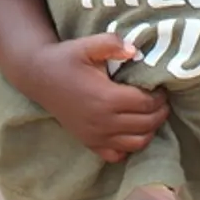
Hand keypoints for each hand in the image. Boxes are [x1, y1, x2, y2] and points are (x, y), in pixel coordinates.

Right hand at [18, 33, 169, 163]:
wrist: (38, 76)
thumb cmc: (65, 59)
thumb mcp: (87, 45)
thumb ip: (112, 44)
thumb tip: (134, 51)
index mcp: (106, 97)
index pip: (146, 104)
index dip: (159, 97)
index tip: (161, 88)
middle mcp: (103, 121)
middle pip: (145, 124)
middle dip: (159, 113)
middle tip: (161, 101)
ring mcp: (95, 135)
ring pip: (136, 143)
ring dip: (149, 130)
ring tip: (150, 115)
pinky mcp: (88, 142)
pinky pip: (116, 155)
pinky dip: (129, 147)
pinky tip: (130, 131)